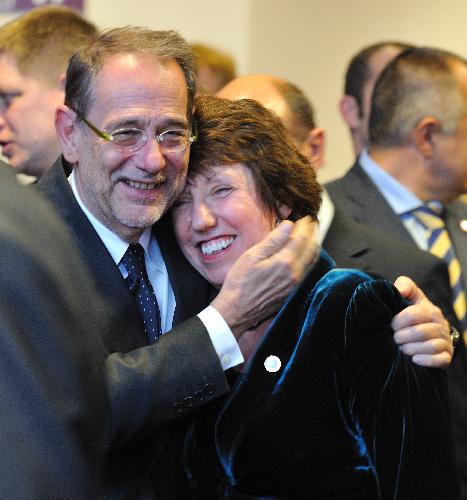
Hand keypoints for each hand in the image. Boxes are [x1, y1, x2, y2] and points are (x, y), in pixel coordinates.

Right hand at [212, 216, 318, 340]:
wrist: (237, 311)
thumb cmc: (240, 283)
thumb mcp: (252, 256)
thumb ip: (273, 240)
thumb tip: (288, 225)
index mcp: (284, 263)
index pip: (300, 239)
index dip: (304, 226)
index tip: (305, 218)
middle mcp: (294, 274)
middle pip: (310, 249)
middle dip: (312, 234)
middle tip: (312, 224)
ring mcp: (294, 285)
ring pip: (311, 262)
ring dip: (312, 247)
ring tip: (312, 236)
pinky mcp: (292, 293)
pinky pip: (306, 272)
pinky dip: (308, 260)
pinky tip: (304, 256)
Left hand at [392, 276, 451, 367]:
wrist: (432, 332)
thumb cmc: (416, 313)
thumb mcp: (412, 297)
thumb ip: (405, 286)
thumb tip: (399, 289)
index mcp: (432, 311)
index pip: (413, 315)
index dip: (398, 321)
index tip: (392, 325)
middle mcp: (441, 326)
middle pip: (420, 332)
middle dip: (402, 337)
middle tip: (395, 338)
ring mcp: (446, 342)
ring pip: (430, 347)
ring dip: (411, 349)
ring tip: (402, 348)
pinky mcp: (447, 356)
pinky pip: (440, 360)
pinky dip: (426, 360)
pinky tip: (414, 359)